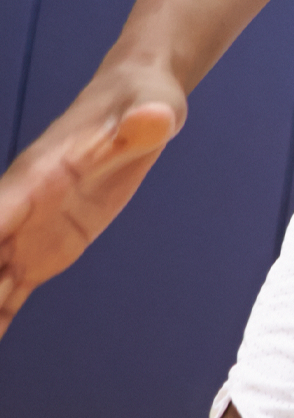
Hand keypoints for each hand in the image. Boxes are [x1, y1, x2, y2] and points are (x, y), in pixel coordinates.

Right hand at [0, 63, 188, 335]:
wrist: (137, 101)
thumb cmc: (140, 102)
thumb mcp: (151, 111)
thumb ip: (144, 123)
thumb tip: (153, 119)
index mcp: (36, 178)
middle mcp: (20, 208)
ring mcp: (29, 232)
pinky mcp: (46, 249)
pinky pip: (12, 289)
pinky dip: (0, 316)